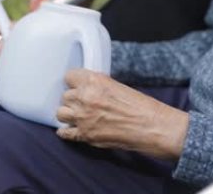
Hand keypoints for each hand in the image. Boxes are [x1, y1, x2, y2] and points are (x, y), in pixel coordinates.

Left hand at [56, 69, 188, 159]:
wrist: (152, 127)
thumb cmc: (140, 106)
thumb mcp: (117, 85)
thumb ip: (97, 86)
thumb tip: (85, 88)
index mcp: (93, 81)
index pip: (69, 76)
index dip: (74, 82)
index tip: (77, 86)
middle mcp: (85, 97)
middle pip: (65, 95)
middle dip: (73, 99)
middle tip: (82, 103)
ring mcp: (83, 117)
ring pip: (60, 113)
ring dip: (68, 114)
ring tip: (76, 115)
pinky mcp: (85, 135)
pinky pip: (64, 133)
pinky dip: (66, 132)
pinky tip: (71, 130)